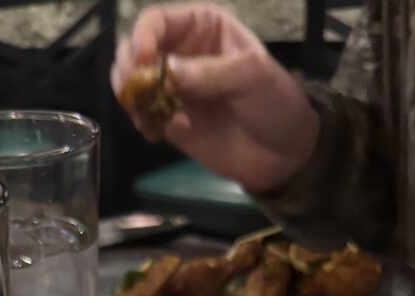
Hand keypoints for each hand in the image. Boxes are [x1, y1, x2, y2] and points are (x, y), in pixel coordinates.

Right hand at [112, 4, 319, 191]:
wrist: (286, 154)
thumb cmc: (276, 102)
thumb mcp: (252, 76)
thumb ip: (210, 72)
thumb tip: (168, 71)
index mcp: (202, 28)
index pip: (156, 21)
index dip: (143, 37)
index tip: (143, 62)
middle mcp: (181, 53)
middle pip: (135, 49)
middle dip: (128, 66)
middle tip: (134, 89)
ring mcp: (174, 90)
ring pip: (133, 83)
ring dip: (130, 96)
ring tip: (145, 112)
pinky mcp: (172, 123)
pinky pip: (144, 117)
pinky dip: (143, 122)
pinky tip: (162, 130)